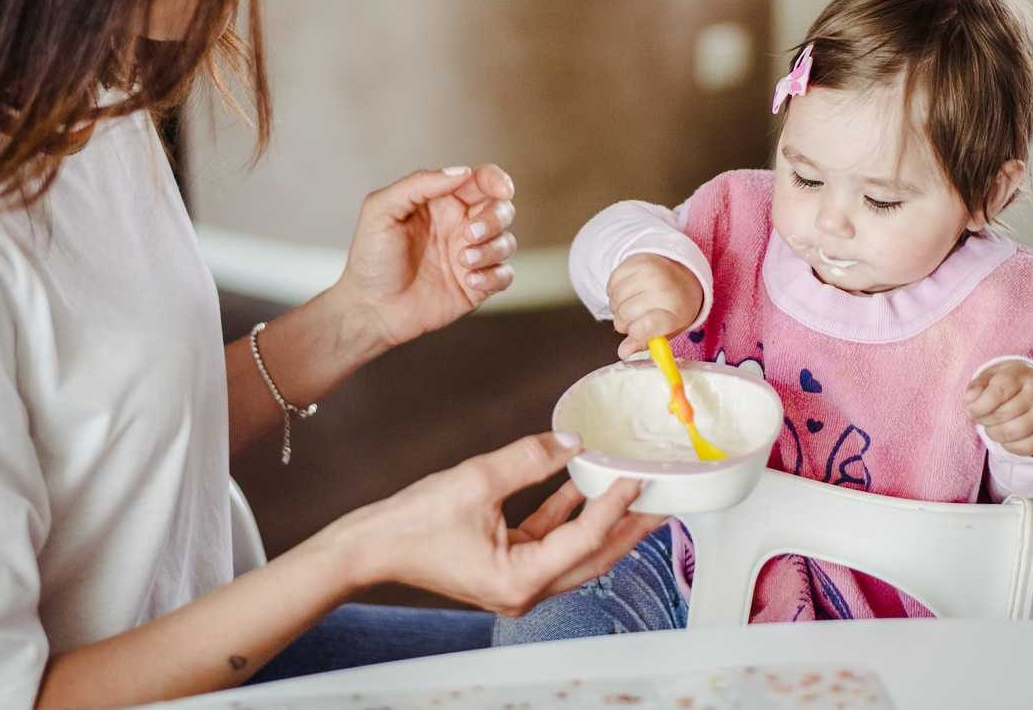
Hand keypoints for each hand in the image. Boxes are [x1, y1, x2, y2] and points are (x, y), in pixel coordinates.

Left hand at [337, 165, 516, 350]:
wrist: (369, 308)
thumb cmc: (371, 257)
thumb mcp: (381, 209)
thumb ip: (419, 183)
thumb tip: (463, 172)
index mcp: (441, 202)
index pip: (480, 181)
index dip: (497, 180)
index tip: (502, 190)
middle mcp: (460, 226)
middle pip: (501, 209)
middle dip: (494, 218)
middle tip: (468, 235)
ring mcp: (470, 256)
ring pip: (507, 241)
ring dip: (491, 249)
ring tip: (461, 262)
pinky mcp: (476, 286)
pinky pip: (504, 275)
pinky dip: (493, 276)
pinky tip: (468, 281)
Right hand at [340, 433, 662, 615]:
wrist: (369, 546)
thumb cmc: (411, 524)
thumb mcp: (476, 479)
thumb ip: (529, 458)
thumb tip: (571, 442)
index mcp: (520, 580)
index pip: (584, 538)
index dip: (614, 504)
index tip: (636, 477)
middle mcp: (524, 591)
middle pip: (593, 556)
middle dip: (629, 527)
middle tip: (664, 499)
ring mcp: (516, 582)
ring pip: (575, 551)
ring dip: (602, 520)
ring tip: (633, 490)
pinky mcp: (506, 567)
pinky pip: (549, 541)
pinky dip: (567, 515)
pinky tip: (581, 485)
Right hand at [607, 253, 703, 358]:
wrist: (682, 273)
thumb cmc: (675, 305)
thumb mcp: (668, 329)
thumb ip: (645, 342)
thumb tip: (623, 352)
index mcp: (676, 309)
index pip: (647, 326)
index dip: (635, 334)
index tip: (637, 333)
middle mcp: (663, 288)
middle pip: (626, 314)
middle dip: (624, 323)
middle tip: (634, 320)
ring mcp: (649, 272)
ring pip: (615, 300)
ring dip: (618, 308)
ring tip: (630, 306)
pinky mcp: (635, 261)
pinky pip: (611, 284)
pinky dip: (614, 292)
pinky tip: (627, 293)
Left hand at [966, 362, 1032, 456]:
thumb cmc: (1008, 384)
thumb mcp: (990, 377)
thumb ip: (976, 386)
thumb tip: (970, 400)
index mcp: (1020, 375)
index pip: (997, 393)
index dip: (978, 406)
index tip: (971, 410)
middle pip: (1001, 415)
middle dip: (984, 419)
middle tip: (982, 417)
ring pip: (1011, 434)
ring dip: (994, 433)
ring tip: (992, 426)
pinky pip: (1024, 449)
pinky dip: (1008, 446)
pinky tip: (1006, 436)